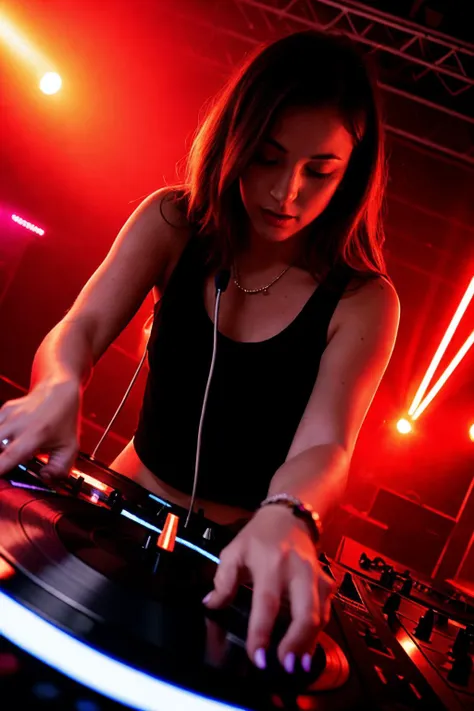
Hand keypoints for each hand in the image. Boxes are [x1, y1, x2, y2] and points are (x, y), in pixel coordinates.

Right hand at [0, 378, 80, 478]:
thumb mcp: (70, 446)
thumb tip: (44, 478)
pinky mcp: (3, 410)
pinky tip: (6, 444)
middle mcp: (19, 423)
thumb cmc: (64, 420)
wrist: (59, 389)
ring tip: (7, 455)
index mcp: (36, 433)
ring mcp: (8, 414)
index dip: (0, 468)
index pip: (11, 455)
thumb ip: (60, 468)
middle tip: (5, 465)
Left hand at [203, 504, 334, 671]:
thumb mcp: (234, 551)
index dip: (261, 632)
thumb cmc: (258, 537)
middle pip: (305, 612)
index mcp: (271, 564)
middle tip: (286, 666)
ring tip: (297, 664)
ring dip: (309, 642)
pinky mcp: (327, 581)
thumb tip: (211, 605)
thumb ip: (222, 579)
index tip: (257, 656)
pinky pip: (326, 610)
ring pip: (319, 614)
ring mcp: (316, 577)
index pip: (266, 603)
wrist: (289, 516)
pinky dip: (317, 632)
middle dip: (298, 642)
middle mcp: (297, 571)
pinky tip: (307, 648)